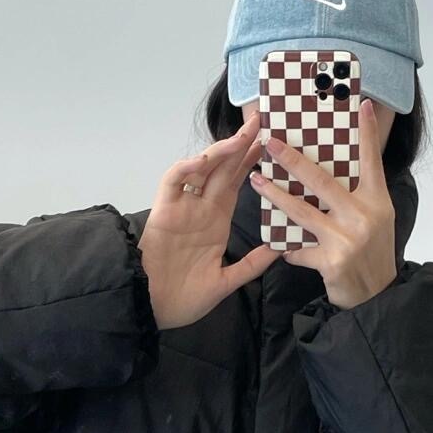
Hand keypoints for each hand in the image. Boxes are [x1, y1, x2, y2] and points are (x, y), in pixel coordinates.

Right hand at [140, 111, 278, 328]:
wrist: (153, 310)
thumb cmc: (184, 298)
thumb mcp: (226, 281)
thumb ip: (251, 265)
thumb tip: (279, 249)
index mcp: (216, 222)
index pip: (237, 183)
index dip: (252, 163)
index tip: (271, 144)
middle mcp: (200, 209)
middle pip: (222, 169)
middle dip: (241, 145)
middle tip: (261, 122)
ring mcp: (182, 208)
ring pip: (200, 169)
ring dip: (219, 151)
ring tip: (241, 135)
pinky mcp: (163, 212)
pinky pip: (172, 182)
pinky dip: (185, 168)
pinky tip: (203, 160)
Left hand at [249, 98, 398, 309]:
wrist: (377, 296)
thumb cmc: (372, 253)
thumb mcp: (374, 219)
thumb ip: (356, 197)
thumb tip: (328, 171)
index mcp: (376, 201)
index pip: (370, 161)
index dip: (367, 133)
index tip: (360, 104)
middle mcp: (363, 216)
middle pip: (322, 181)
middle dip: (292, 159)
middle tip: (270, 142)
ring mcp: (347, 239)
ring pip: (301, 211)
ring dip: (275, 195)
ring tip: (256, 181)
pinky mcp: (331, 261)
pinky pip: (299, 249)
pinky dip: (288, 247)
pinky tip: (279, 246)